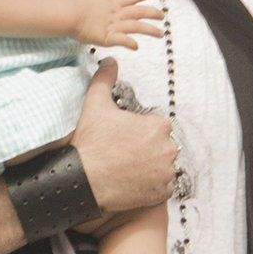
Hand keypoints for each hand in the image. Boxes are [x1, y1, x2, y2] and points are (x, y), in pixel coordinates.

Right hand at [72, 60, 174, 212]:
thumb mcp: (96, 104)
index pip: (158, 127)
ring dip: (153, 168)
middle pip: (162, 147)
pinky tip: (135, 183)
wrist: (84, 180)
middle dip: (149, 150)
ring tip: (130, 170)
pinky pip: (163, 188)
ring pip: (164, 167)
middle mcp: (168, 149)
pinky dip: (153, 187)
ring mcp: (166, 173)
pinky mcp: (162, 193)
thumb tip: (110, 60)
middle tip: (126, 154)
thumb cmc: (92, 142)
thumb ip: (105, 79)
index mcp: (159, 126)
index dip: (142, 132)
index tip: (127, 138)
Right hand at [73, 0, 164, 49]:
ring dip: (149, 29)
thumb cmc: (73, 6)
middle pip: (138, 11)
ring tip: (160, 34)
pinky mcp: (106, 37)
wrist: (68, 14)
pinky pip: (121, 40)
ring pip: (136, 26)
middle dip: (152, 13)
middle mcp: (115, 13)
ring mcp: (112, 25)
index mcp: (111, 2)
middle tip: (163, 16)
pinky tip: (136, 47)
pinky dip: (129, 43)